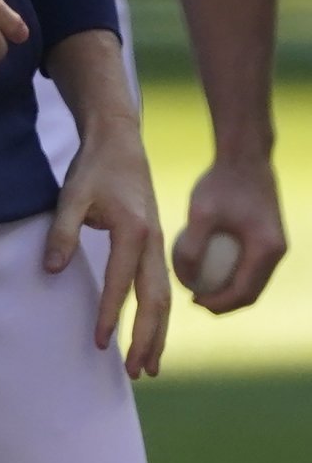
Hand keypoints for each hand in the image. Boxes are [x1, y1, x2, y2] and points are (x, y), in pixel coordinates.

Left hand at [49, 125, 170, 378]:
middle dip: (148, 339)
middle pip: (156, 300)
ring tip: (150, 366)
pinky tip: (151, 335)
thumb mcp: (70, 195)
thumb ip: (61, 232)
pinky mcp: (157, 245)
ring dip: (158, 334)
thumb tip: (51, 270)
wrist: (119, 143)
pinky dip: (158, 315)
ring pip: (164, 298)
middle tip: (138, 372)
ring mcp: (159, 245)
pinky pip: (160, 286)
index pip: (122, 282)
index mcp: (133, 231)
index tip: (99, 343)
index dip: (110, 314)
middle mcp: (154, 242)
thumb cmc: (93, 168)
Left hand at [173, 157, 286, 313]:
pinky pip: (253, 266)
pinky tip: (207, 268)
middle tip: (195, 301)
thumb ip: (191, 246)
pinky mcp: (269, 237)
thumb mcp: (200, 213)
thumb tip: (184, 278)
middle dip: (224, 303)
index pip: (243, 292)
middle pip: (252, 292)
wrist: (245, 158)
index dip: (218, 304)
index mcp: (266, 250)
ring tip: (198, 288)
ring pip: (254, 281)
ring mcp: (276, 245)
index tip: (193, 303)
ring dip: (229, 290)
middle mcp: (277, 252)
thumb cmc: (220, 183)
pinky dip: (233, 274)